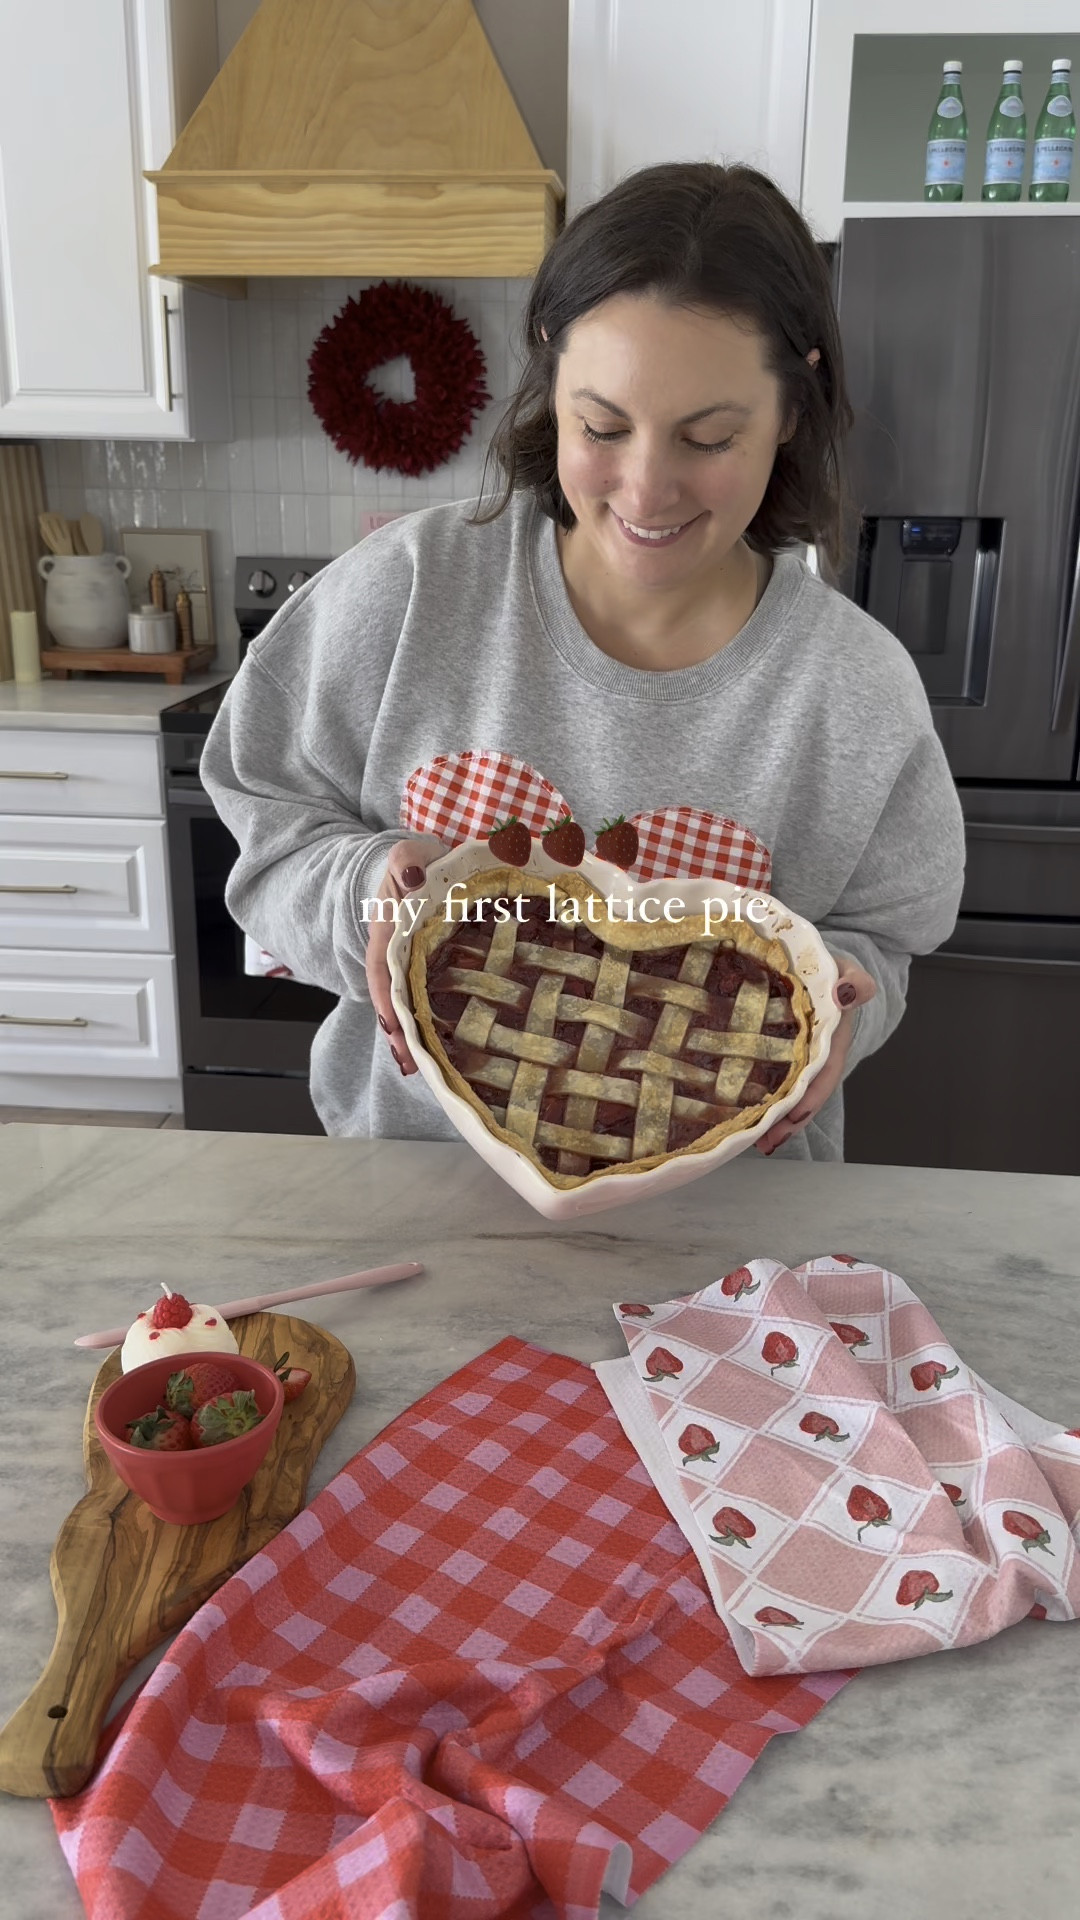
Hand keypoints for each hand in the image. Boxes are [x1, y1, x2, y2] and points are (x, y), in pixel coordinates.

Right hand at [365, 836, 447, 1075]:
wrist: (420, 868)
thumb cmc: (416, 864)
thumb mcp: (408, 854)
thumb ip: (405, 859)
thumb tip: (410, 877)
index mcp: (387, 928)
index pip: (380, 966)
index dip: (386, 997)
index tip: (392, 1026)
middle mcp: (394, 953)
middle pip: (392, 997)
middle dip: (398, 1031)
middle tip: (409, 1064)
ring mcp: (411, 965)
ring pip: (408, 1004)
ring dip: (413, 1036)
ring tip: (423, 1071)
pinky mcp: (430, 972)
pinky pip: (427, 999)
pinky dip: (430, 1024)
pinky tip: (444, 1051)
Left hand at [754, 954, 876, 1154]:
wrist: (815, 969)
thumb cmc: (833, 974)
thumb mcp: (848, 972)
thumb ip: (855, 982)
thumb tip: (845, 993)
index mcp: (833, 1040)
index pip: (826, 1073)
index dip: (812, 1095)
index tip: (796, 1114)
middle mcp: (817, 1057)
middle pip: (806, 1094)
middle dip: (789, 1120)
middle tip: (767, 1140)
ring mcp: (798, 1060)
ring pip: (789, 1095)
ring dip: (775, 1120)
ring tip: (756, 1142)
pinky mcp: (779, 1058)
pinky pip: (773, 1082)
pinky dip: (763, 1102)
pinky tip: (745, 1119)